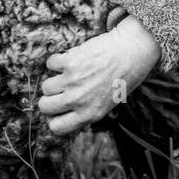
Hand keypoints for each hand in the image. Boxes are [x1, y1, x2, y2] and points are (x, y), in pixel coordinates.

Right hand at [38, 13, 162, 135]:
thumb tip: (70, 117)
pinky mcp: (70, 62)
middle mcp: (79, 100)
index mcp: (90, 114)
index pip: (57, 127)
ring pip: (45, 86)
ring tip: (70, 74)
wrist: (134, 50)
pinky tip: (71, 59)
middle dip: (50, 99)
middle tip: (62, 90)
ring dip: (55, 79)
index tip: (59, 110)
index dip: (55, 118)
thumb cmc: (125, 76)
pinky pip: (51, 64)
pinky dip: (58, 60)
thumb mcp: (110, 103)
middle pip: (45, 107)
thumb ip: (89, 111)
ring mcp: (72, 81)